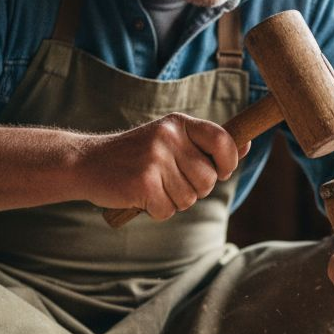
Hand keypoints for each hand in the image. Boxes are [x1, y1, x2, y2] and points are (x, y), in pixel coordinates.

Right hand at [82, 113, 249, 218]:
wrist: (86, 163)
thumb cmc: (134, 156)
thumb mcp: (170, 139)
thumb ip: (205, 145)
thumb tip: (246, 145)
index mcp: (179, 123)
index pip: (224, 141)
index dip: (228, 163)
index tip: (219, 172)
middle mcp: (169, 137)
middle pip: (208, 180)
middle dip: (194, 189)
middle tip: (169, 181)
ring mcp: (155, 159)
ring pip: (189, 199)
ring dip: (173, 201)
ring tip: (151, 186)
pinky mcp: (143, 183)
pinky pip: (168, 211)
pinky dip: (156, 211)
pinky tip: (139, 196)